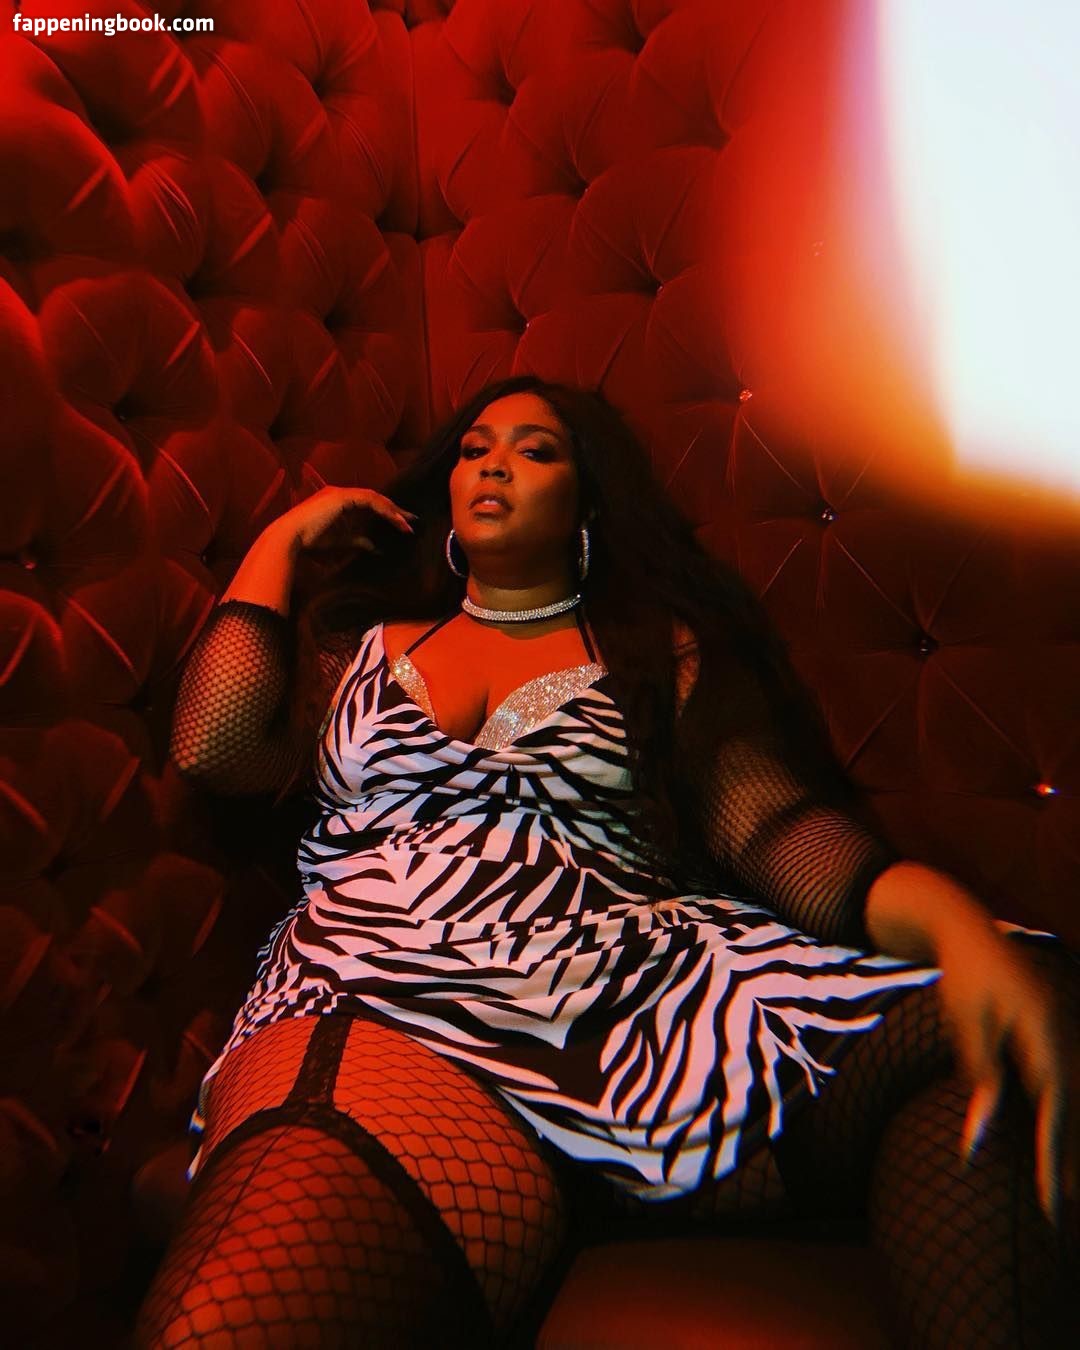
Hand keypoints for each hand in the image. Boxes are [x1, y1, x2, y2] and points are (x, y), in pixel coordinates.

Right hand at [278, 486, 417, 554]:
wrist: (291, 538)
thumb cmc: (310, 541)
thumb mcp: (341, 541)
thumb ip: (358, 541)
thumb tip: (375, 547)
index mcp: (339, 501)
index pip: (369, 504)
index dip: (387, 513)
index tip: (402, 524)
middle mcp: (341, 493)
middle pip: (375, 499)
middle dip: (395, 510)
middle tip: (412, 520)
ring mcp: (341, 493)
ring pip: (375, 498)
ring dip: (392, 511)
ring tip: (407, 524)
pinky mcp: (342, 497)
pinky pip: (370, 501)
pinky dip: (384, 510)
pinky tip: (395, 521)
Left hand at [932, 918, 1075, 1226]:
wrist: (968, 929)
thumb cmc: (963, 977)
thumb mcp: (967, 1023)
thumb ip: (981, 1076)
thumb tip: (980, 1138)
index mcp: (1044, 1026)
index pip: (1056, 1102)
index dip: (1055, 1151)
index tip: (1052, 1192)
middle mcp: (1065, 1029)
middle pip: (1074, 1104)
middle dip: (1070, 1155)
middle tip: (1061, 1205)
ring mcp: (1068, 1029)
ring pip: (1078, 1094)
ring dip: (1073, 1138)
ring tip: (1069, 1187)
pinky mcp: (1060, 1030)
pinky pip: (1071, 1080)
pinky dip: (1068, 1113)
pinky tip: (1063, 1143)